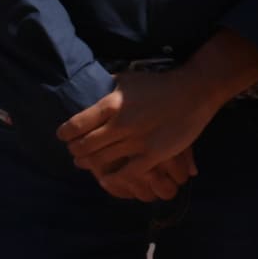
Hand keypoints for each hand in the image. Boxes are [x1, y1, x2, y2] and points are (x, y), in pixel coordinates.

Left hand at [60, 57, 235, 195]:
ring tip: (87, 163)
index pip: (76, 125)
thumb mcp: (127, 79)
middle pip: (85, 146)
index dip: (65, 134)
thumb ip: (107, 88)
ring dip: (90, 164)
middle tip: (75, 152)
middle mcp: (119, 123)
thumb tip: (88, 90)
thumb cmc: (158, 84)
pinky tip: (108, 178)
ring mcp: (136, 141)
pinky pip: (126, 173)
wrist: (193, 91)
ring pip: (101, 161)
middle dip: (75, 151)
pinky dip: (113, 179)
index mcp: (110, 104)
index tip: (64, 137)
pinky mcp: (153, 154)